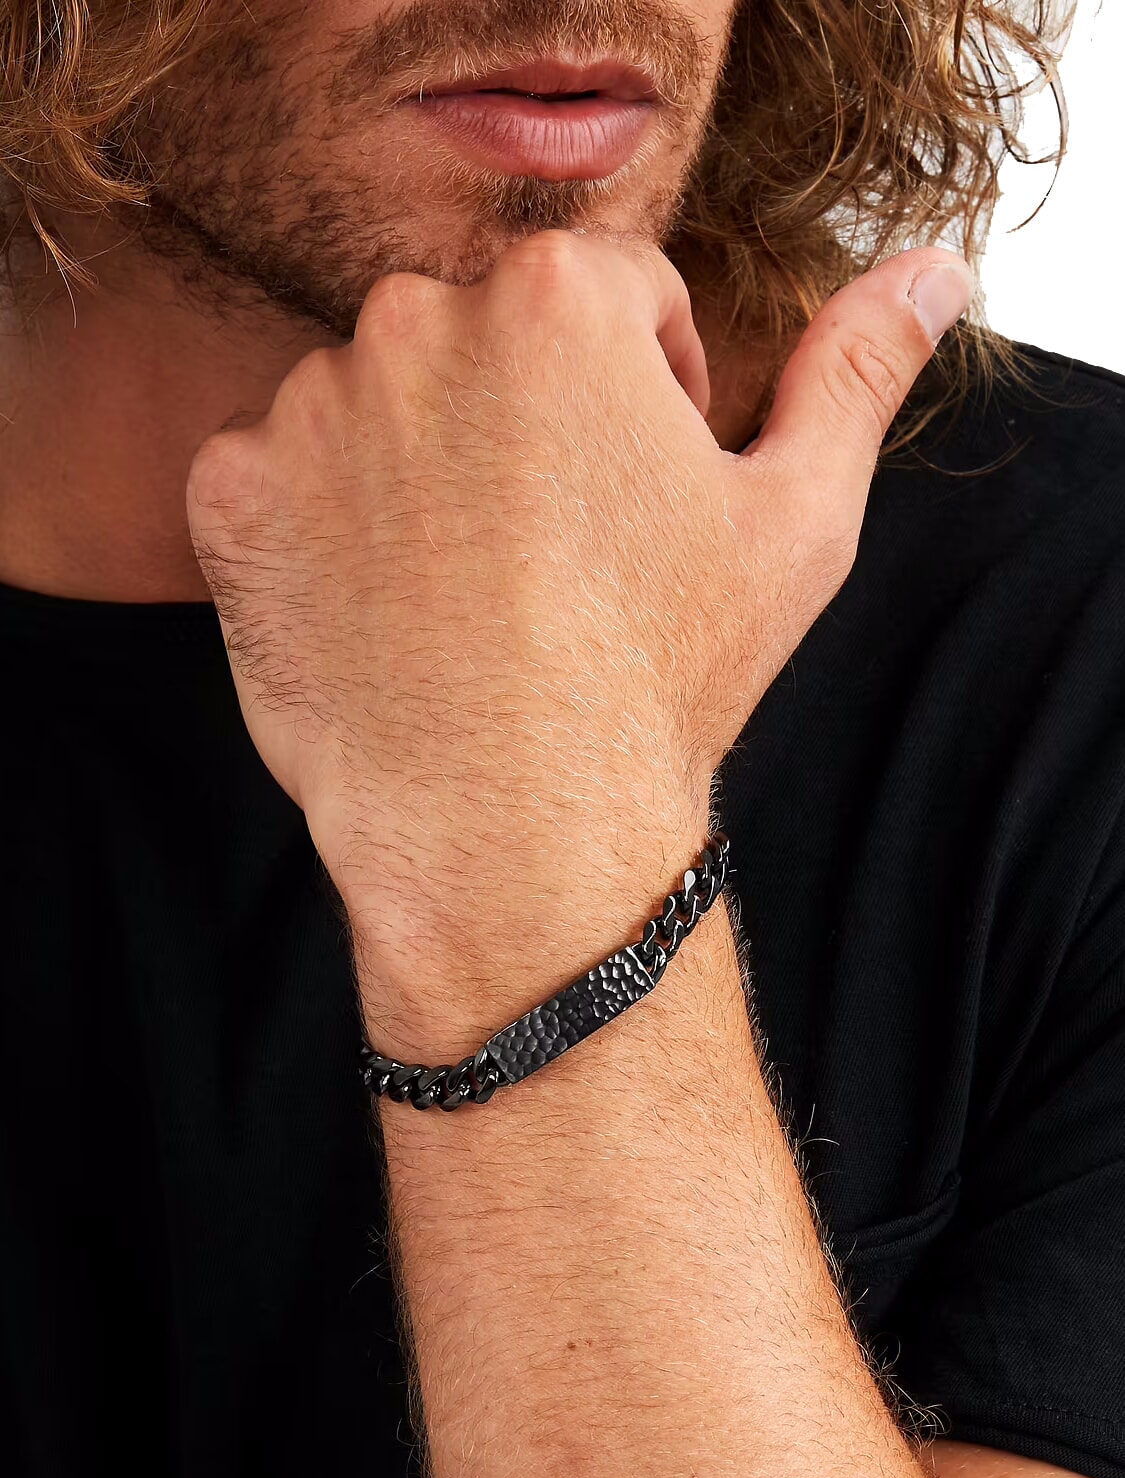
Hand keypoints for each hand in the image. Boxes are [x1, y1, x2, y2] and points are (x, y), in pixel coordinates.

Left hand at [185, 231, 970, 1011]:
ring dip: (423, 466)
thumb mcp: (797, 520)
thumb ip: (856, 370)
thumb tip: (934, 273)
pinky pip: (281, 473)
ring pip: (383, 401)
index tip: (638, 499)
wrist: (515, 831)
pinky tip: (386, 608)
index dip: (644, 400)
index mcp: (560, 299)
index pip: (610, 300)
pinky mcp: (232, 493)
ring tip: (472, 591)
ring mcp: (310, 406)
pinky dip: (323, 525)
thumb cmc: (662, 680)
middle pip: (488, 339)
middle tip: (556, 553)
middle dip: (529, 419)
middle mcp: (419, 319)